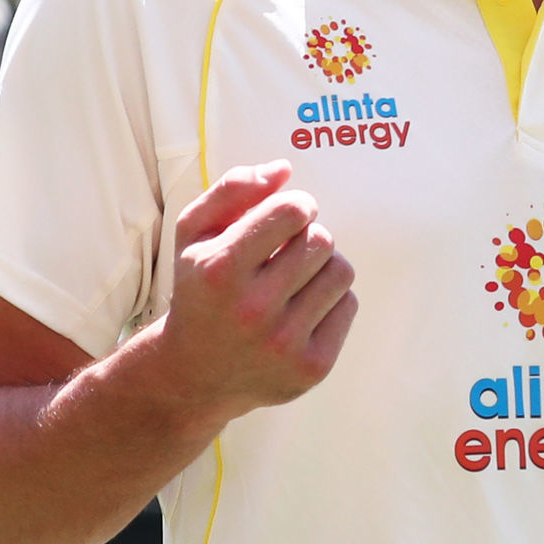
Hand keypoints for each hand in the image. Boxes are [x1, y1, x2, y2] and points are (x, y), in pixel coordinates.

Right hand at [135, 164, 357, 426]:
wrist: (194, 374)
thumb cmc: (201, 290)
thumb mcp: (195, 234)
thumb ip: (231, 190)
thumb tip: (283, 170)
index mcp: (219, 270)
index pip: (293, 211)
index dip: (298, 206)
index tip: (288, 216)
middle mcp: (251, 310)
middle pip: (321, 240)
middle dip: (308, 237)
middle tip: (286, 254)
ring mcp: (283, 344)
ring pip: (341, 272)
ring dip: (323, 266)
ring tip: (295, 279)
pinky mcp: (311, 368)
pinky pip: (348, 306)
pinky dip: (331, 300)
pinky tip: (301, 310)